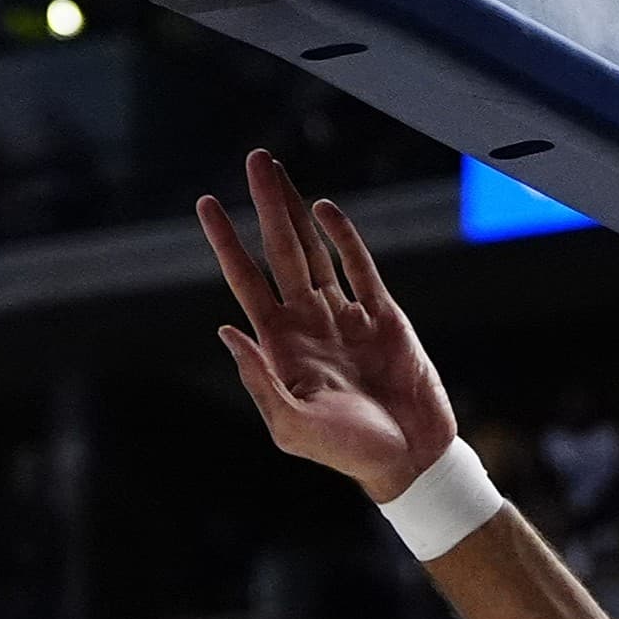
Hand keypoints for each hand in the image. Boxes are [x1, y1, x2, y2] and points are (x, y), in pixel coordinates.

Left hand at [197, 151, 457, 502]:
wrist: (410, 459)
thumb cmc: (349, 453)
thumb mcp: (293, 427)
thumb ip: (260, 381)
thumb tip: (226, 330)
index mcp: (281, 347)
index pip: (246, 281)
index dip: (226, 242)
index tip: (207, 203)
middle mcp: (308, 324)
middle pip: (280, 252)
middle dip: (266, 206)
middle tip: (254, 159)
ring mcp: (345, 317)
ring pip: (316, 250)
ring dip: (297, 210)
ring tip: (279, 171)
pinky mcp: (384, 316)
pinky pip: (360, 266)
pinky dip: (343, 236)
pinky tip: (324, 209)